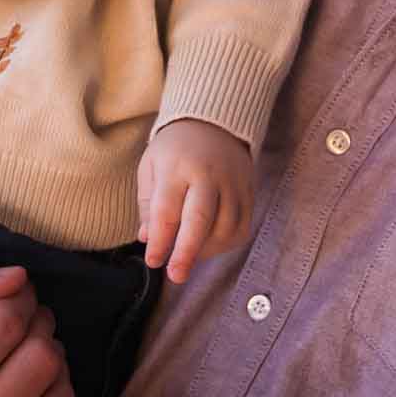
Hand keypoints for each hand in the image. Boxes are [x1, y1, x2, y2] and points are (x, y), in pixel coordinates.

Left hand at [135, 118, 253, 284]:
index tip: (153, 261)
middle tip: (176, 275)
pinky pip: (242, 225)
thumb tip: (147, 238)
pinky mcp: (248, 189)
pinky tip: (210, 246)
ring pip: (225, 227)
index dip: (159, 241)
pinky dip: (227, 243)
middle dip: (187, 252)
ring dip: (206, 250)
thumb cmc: (175, 148)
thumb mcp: (151, 166)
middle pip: (200, 220)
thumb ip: (148, 203)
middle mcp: (207, 174)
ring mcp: (232, 182)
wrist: (213, 120)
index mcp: (177, 167)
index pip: (167, 211)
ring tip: (189, 257)